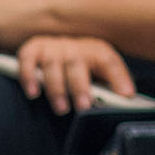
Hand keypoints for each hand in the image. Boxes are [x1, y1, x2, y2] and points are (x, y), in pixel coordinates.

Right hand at [15, 35, 135, 114]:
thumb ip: (110, 84)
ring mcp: (52, 47)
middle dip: (81, 87)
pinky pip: (28, 61)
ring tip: (61, 108)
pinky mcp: (32, 49)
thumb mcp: (98, 71)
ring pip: (53, 65)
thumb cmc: (80, 65)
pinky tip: (33, 93)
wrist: (53, 45)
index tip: (126, 95)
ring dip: (57, 88)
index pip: (109, 61)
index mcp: (96, 50)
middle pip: (78, 64)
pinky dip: (29, 77)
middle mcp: (74, 46)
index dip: (119, 77)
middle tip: (84, 107)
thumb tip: (126, 99)